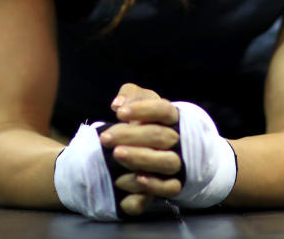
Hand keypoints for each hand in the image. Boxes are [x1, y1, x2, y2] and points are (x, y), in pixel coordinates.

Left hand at [102, 83, 182, 215]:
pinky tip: (137, 179)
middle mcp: (178, 140)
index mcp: (171, 117)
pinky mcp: (173, 184)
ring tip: (116, 154)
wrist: (154, 148)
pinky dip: (155, 185)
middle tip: (106, 137)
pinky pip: (171, 188)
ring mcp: (178, 162)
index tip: (119, 113)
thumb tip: (118, 103)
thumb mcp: (138, 102)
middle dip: (131, 136)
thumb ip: (130, 94)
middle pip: (161, 136)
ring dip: (141, 158)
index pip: (164, 110)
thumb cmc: (144, 121)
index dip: (143, 110)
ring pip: (168, 162)